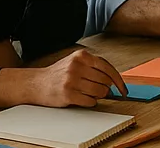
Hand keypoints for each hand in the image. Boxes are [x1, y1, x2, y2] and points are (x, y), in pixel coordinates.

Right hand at [0, 49, 126, 107]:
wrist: (35, 83)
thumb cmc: (59, 73)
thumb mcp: (76, 62)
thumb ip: (94, 67)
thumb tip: (115, 80)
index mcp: (82, 56)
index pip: (108, 68)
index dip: (119, 81)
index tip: (124, 90)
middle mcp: (77, 66)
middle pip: (105, 81)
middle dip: (106, 88)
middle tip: (99, 90)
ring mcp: (72, 81)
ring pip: (99, 92)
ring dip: (98, 96)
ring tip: (88, 93)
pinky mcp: (67, 95)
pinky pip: (90, 101)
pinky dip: (91, 102)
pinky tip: (83, 98)